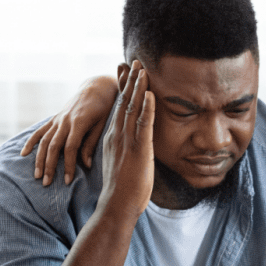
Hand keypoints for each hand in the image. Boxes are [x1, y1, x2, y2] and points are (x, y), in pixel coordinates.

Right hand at [21, 75, 118, 185]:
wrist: (96, 88)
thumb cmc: (104, 108)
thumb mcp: (102, 126)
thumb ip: (91, 144)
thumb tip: (86, 165)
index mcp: (79, 123)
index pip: (70, 148)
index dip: (68, 165)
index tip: (67, 181)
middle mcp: (65, 121)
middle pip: (53, 147)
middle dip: (49, 166)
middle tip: (46, 183)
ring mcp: (58, 119)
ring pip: (44, 141)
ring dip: (39, 159)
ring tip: (37, 175)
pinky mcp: (54, 118)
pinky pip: (40, 131)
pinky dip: (31, 142)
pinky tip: (24, 153)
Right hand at [96, 60, 154, 220]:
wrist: (116, 204)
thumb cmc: (122, 190)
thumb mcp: (123, 164)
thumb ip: (127, 151)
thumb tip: (134, 148)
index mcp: (114, 138)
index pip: (119, 107)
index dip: (123, 88)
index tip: (124, 72)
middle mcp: (118, 135)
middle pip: (124, 102)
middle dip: (129, 80)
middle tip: (133, 60)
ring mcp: (127, 141)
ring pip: (132, 108)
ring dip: (138, 87)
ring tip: (142, 68)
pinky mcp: (138, 149)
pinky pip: (143, 125)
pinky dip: (147, 108)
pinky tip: (150, 94)